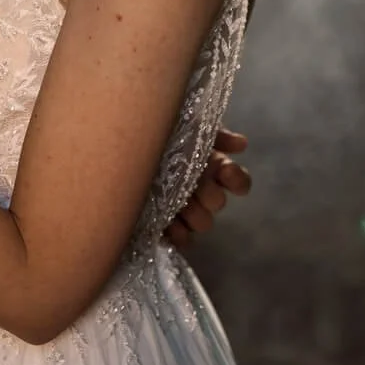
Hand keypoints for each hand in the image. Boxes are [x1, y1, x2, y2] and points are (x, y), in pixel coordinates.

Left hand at [165, 129, 250, 250]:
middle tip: (194, 186)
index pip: (238, 180)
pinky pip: (184, 240)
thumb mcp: (187, 124)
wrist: (123, 148)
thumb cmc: (161, 135)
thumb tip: (241, 144)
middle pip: (218, 203)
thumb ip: (215, 134)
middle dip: (208, 195)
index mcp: (211, 167)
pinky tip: (169, 224)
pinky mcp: (169, 227)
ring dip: (193, 214)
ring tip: (179, 205)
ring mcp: (187, 211)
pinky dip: (180, 234)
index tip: (224, 172)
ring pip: (204, 223)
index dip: (236, 180)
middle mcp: (203, 191)